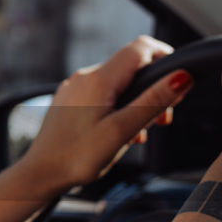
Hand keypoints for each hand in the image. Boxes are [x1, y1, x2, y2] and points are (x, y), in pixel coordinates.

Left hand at [21, 35, 193, 191]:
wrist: (39, 174)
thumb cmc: (77, 157)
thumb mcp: (121, 131)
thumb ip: (153, 101)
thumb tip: (182, 76)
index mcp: (98, 79)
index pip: (140, 47)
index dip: (165, 56)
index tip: (179, 81)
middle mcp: (83, 77)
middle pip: (130, 67)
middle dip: (152, 89)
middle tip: (162, 120)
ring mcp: (74, 89)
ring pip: (117, 84)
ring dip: (135, 103)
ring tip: (137, 134)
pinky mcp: (69, 101)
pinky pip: (101, 96)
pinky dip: (117, 109)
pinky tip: (118, 134)